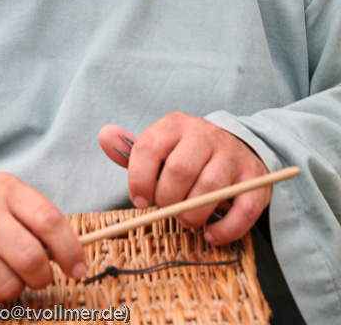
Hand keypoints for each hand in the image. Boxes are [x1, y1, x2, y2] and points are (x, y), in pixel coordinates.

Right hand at [0, 174, 85, 310]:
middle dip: (41, 277)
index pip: (50, 222)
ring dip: (13, 290)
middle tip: (34, 275)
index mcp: (3, 189)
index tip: (78, 269)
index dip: (71, 251)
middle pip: (31, 260)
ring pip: (9, 287)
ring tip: (1, 274)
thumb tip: (69, 253)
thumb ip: (33, 215)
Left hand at [98, 113, 270, 244]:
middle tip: (166, 209)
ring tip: (187, 221)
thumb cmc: (187, 152)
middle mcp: (206, 134)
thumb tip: (104, 135)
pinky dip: (226, 229)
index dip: (139, 179)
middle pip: (180, 169)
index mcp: (176, 124)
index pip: (149, 147)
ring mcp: (233, 155)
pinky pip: (243, 208)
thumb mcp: (160, 144)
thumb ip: (131, 147)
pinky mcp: (256, 179)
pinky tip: (212, 234)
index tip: (140, 200)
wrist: (237, 144)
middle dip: (167, 199)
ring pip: (210, 189)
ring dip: (192, 215)